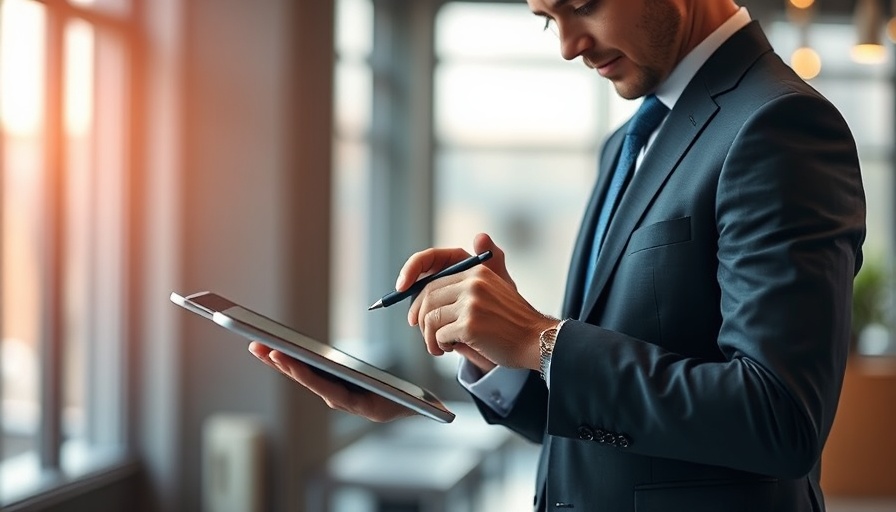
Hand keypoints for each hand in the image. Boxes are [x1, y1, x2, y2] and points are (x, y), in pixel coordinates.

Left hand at [247, 341, 415, 421]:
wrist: (410, 408)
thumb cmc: (412, 399)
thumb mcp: (412, 399)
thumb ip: (413, 399)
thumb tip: (423, 401)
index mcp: (359, 404)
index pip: (326, 389)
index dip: (304, 374)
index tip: (284, 358)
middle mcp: (342, 400)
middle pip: (308, 381)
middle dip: (283, 364)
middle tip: (259, 347)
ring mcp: (334, 392)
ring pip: (303, 376)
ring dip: (279, 360)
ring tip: (256, 344)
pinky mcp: (330, 383)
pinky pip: (307, 371)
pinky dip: (289, 359)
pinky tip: (271, 349)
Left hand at [399, 233, 556, 370]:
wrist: (536, 340)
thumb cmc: (512, 323)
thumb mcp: (491, 294)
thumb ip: (462, 292)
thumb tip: (423, 304)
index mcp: (477, 271)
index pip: (434, 280)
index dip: (418, 300)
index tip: (414, 316)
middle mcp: (473, 282)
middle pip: (427, 297)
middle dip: (421, 320)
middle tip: (425, 335)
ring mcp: (472, 303)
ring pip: (430, 318)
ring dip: (429, 337)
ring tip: (438, 347)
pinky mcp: (470, 324)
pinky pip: (440, 335)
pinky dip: (440, 345)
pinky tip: (451, 349)